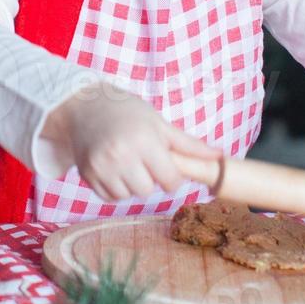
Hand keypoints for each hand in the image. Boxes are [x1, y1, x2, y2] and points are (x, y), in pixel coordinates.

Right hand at [42, 86, 222, 201]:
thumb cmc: (127, 112)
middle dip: (150, 180)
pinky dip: (114, 188)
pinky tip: (113, 169)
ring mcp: (102, 166)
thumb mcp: (159, 123)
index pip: (170, 180)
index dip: (172, 176)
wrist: (85, 106)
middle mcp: (121, 155)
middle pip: (148, 191)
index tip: (166, 165)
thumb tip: (219, 156)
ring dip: (131, 186)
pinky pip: (109, 197)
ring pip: (128, 196)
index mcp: (145, 140)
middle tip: (144, 161)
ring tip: (127, 163)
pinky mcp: (87, 174)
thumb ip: (188, 144)